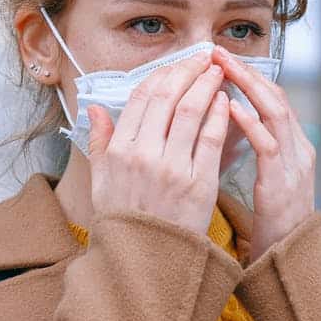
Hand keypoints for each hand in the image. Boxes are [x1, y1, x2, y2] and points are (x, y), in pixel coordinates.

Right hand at [86, 50, 230, 237]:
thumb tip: (94, 109)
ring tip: (218, 73)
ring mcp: (172, 168)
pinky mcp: (198, 183)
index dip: (163, 73)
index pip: (142, 96)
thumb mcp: (101, 182)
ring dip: (207, 85)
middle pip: (168, 96)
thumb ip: (98, 143)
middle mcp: (143, 154)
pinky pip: (211, 138)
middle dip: (188, 70)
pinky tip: (226, 102)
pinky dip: (220, 114)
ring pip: (192, 110)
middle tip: (204, 57)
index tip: (178, 63)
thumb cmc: (125, 222)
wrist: (146, 262)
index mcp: (118, 150)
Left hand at [213, 44, 315, 261]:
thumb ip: (254, 149)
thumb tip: (227, 121)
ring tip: (222, 68)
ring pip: (275, 114)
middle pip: (275, 97)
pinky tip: (230, 109)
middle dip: (246, 71)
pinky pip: (268, 147)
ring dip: (248, 88)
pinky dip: (250, 124)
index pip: (271, 98)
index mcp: (292, 146)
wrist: (289, 261)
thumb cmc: (270, 221)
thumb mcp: (265, 178)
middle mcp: (298, 149)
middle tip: (217, 50)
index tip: (220, 57)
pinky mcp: (283, 185)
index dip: (247, 75)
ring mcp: (294, 166)